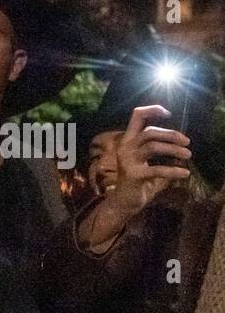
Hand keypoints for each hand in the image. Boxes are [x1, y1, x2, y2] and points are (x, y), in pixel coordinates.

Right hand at [78, 105, 191, 252]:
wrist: (125, 202)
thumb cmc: (139, 180)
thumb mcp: (146, 160)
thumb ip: (158, 147)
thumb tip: (181, 141)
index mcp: (127, 141)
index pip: (136, 115)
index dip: (152, 110)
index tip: (168, 113)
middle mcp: (125, 148)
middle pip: (149, 132)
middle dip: (171, 134)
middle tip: (187, 142)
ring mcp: (127, 161)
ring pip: (153, 146)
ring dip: (174, 150)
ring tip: (188, 155)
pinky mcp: (133, 175)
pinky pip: (157, 170)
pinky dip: (174, 171)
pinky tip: (184, 173)